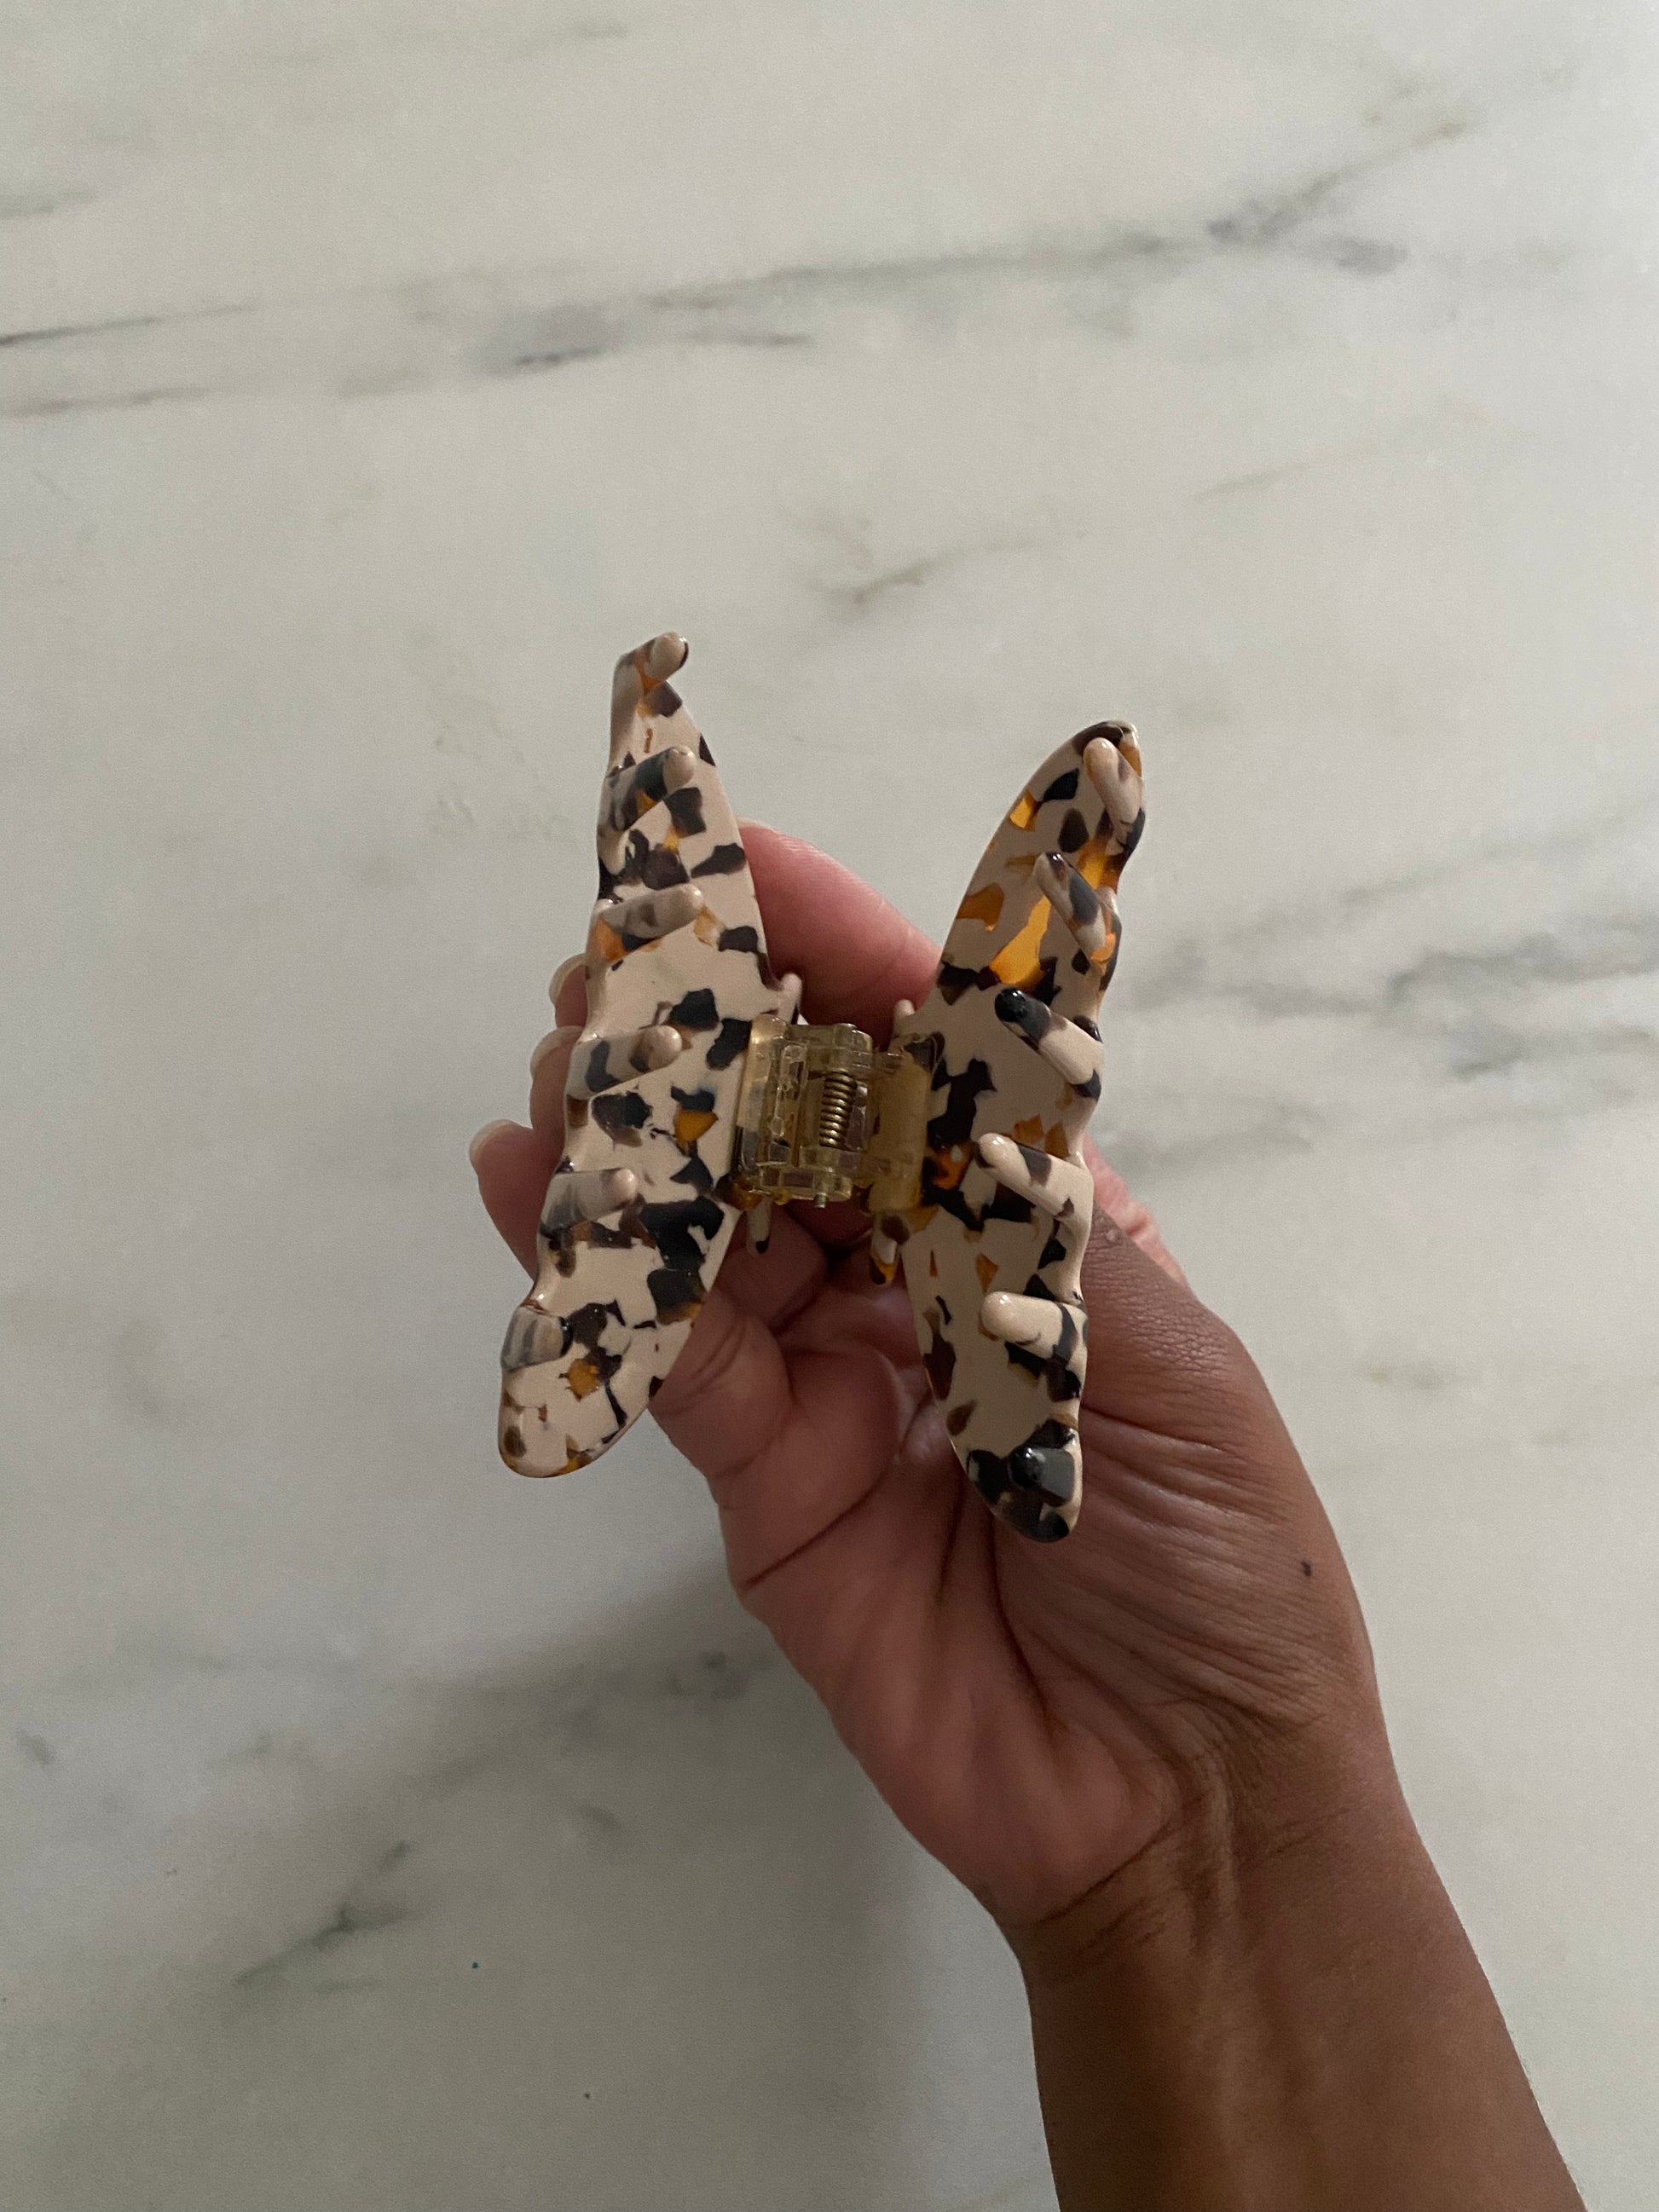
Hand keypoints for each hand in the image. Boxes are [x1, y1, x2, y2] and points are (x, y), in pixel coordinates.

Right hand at [471, 826, 1389, 1932]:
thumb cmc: (1219, 1562)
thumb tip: (923, 1085)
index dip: (837, 956)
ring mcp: (833, 1377)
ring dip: (636, 1145)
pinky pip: (674, 1361)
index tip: (742, 867)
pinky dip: (604, 1283)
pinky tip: (533, 1193)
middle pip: (794, 1130)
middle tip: (614, 970)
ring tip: (561, 1064)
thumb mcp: (1167, 1365)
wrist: (1182, 1800)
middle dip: (709, 1040)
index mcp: (1031, 1226)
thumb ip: (1031, 1231)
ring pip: (714, 1231)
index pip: (922, 1063)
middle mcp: (919, 1280)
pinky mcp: (767, 1481)